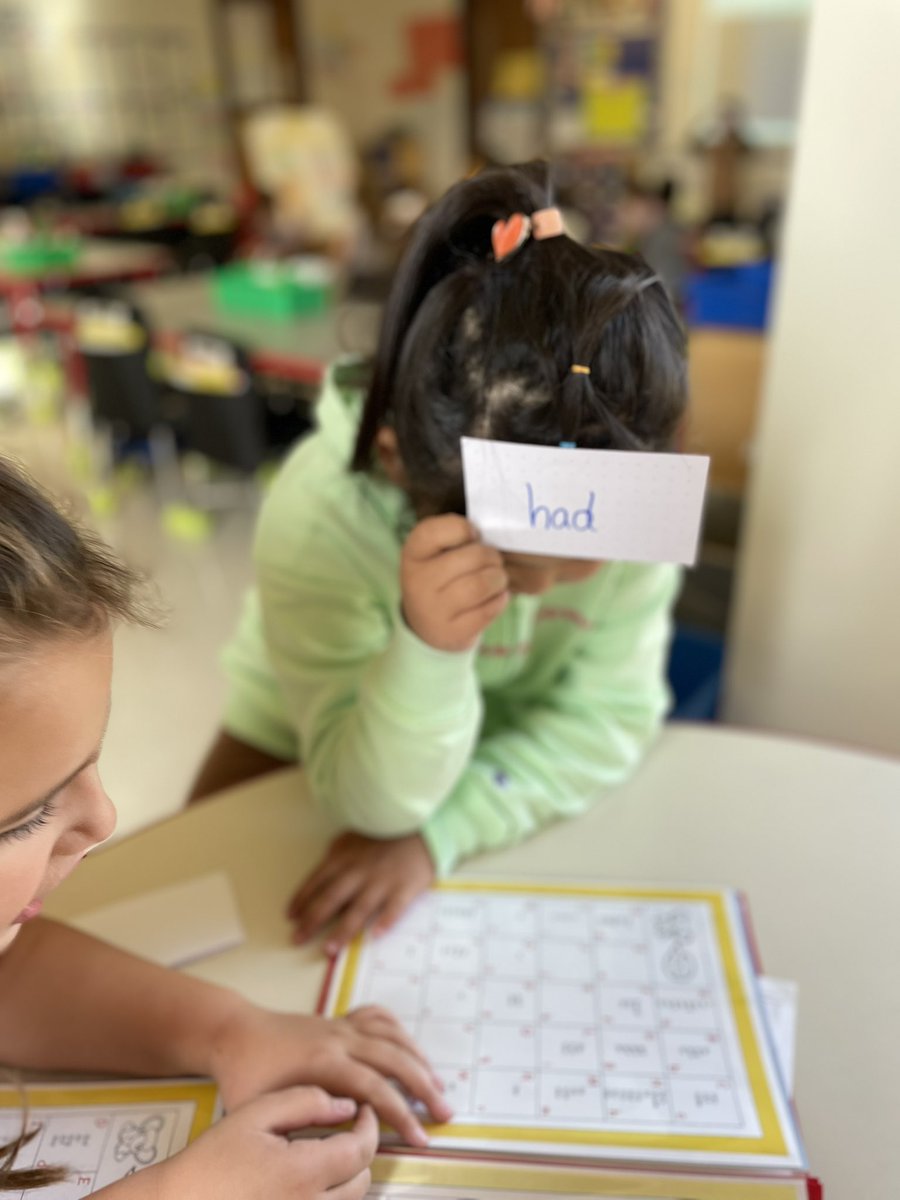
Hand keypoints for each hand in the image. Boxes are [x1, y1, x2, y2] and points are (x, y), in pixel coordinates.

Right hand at [151, 1089, 376, 1199]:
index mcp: (303, 1174)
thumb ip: (305, 1102)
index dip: (370, 1126)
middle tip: (344, 1130)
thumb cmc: (211, 1162)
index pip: (362, 1150)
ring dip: (348, 1180)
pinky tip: (309, 1186)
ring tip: (327, 1157)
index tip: (363, 1110)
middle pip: (362, 1181)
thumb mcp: (254, 1115)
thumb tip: (347, 1106)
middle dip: (360, 1151)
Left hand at [206, 993, 451, 1145]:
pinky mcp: (338, 1020)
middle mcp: (340, 1039)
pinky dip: (399, 1032)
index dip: (401, 1114)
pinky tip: (408, 1048)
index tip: (420, 1138)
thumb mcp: (267, 1108)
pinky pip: (378, 1017)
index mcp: (324, 1062)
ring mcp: (341, 1026)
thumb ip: (304, 1120)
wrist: (235, 1033)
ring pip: (392, 1036)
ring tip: (437, 1085)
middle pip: (395, 1059)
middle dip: (424, 1087)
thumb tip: (341, 1135)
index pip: (375, 1089)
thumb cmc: (245, 1076)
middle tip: (445, 1113)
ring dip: (419, 1059)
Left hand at [288, 831, 434, 952]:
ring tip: (329, 949)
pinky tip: (374, 936)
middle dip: (312, 921)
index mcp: (344, 857)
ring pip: (358, 909)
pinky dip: (384, 922)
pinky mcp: (405, 888)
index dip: (301, 900)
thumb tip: (323, 869)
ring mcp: (382, 881)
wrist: (421, 825)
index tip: (290, 918)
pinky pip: (394, 908)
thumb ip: (337, 853)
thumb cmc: (385, 831)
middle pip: (331, 899)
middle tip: (297, 940)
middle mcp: (359, 872)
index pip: (316, 881)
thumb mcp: (354, 836)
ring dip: (342, 931)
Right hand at [401, 514, 508, 651]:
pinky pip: (487, 611)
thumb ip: (456, 537)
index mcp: (413, 554)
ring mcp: (433, 610)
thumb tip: (487, 539)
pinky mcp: (451, 633)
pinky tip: (497, 597)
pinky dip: (500, 600)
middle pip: (472, 558)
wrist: (428, 625)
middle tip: (495, 561)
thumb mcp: (437, 552)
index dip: (463, 528)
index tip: (473, 536)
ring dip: (499, 578)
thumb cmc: (442, 578)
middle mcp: (417, 582)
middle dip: (492, 557)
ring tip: (499, 578)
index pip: (435, 531)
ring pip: (481, 585)